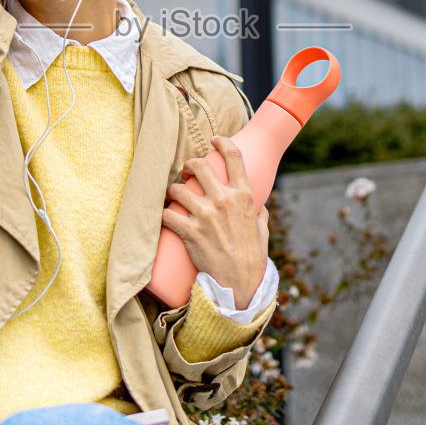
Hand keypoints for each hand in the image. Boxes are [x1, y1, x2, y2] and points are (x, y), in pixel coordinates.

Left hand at [160, 135, 269, 309]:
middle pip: (200, 166)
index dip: (223, 142)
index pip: (234, 157)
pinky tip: (163, 215)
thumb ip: (259, 213)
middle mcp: (224, 201)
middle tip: (187, 172)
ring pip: (178, 188)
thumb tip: (258, 205)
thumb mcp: (262, 230)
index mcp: (244, 196)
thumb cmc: (252, 257)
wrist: (239, 285)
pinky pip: (167, 214)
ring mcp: (205, 215)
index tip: (215, 139)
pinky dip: (163, 214)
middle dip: (189, 165)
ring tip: (174, 196)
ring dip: (173, 190)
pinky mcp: (189, 231)